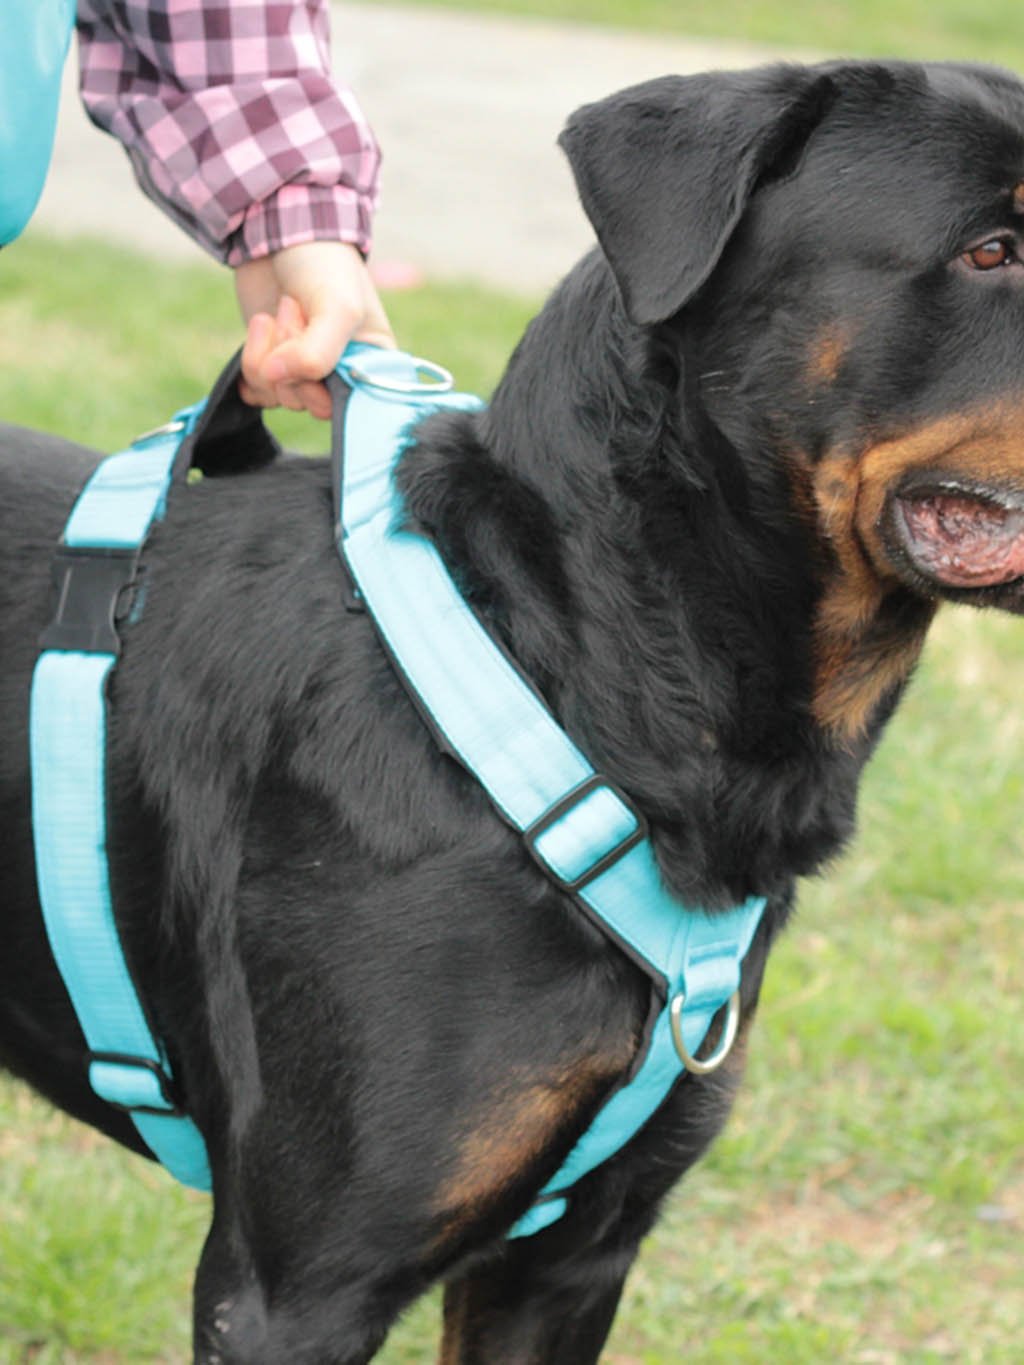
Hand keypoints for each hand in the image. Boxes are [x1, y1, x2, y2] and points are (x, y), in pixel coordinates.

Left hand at [235, 241, 395, 418]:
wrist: (278, 229)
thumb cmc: (325, 265)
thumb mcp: (338, 308)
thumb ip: (316, 354)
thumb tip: (275, 379)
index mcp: (372, 364)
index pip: (352, 408)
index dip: (326, 383)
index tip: (319, 350)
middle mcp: (340, 374)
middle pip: (309, 404)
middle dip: (293, 358)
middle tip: (295, 310)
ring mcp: (303, 373)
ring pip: (279, 396)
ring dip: (270, 351)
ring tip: (281, 308)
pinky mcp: (272, 367)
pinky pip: (257, 392)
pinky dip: (251, 361)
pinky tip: (261, 331)